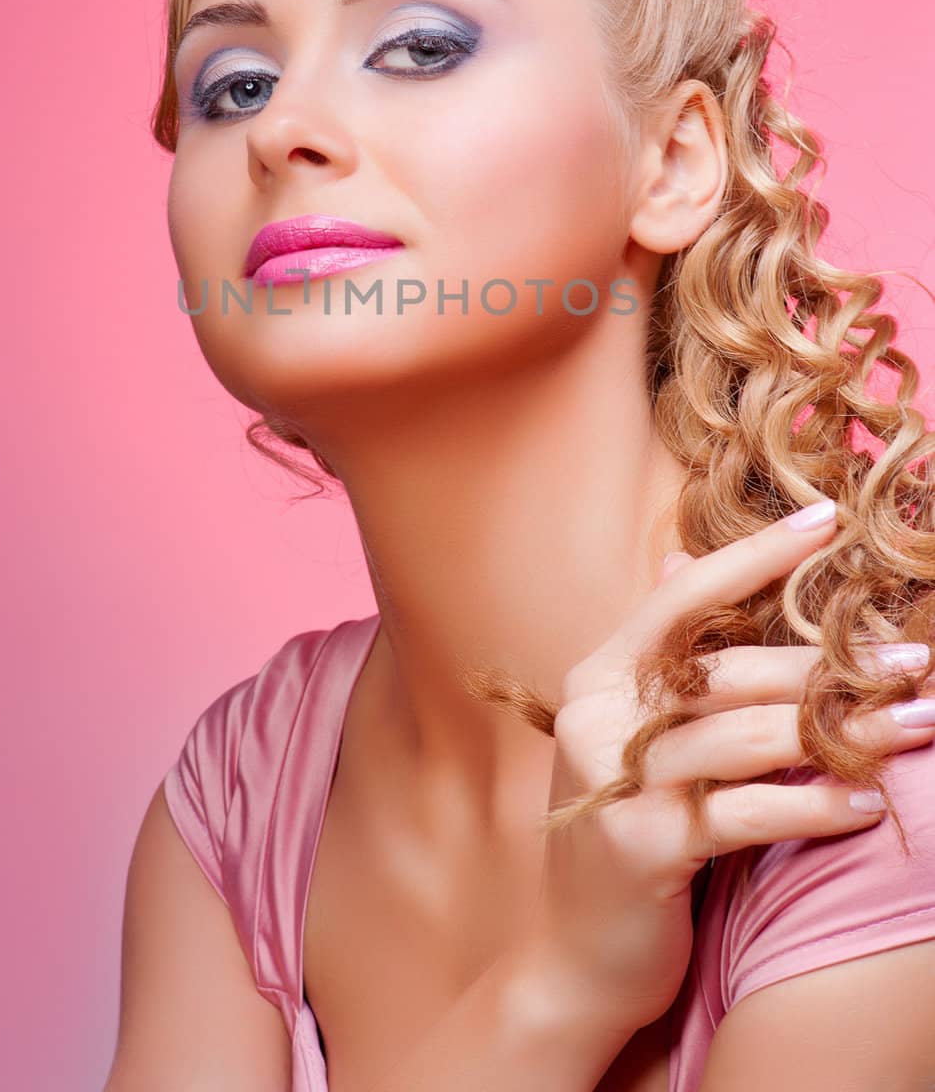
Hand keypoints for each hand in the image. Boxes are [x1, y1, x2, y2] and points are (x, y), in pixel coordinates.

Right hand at [523, 502, 933, 1034]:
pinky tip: (866, 803)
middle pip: (729, 671)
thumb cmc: (625, 833)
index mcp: (598, 676)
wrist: (576, 955)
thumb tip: (680, 556)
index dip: (755, 557)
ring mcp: (615, 782)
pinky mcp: (640, 846)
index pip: (682, 596)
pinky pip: (746, 814)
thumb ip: (662, 657)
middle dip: (828, 665)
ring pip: (745, 737)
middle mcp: (598, 717)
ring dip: (840, 731)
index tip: (826, 521)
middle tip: (912, 662)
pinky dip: (813, 805)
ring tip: (913, 726)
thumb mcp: (633, 737)